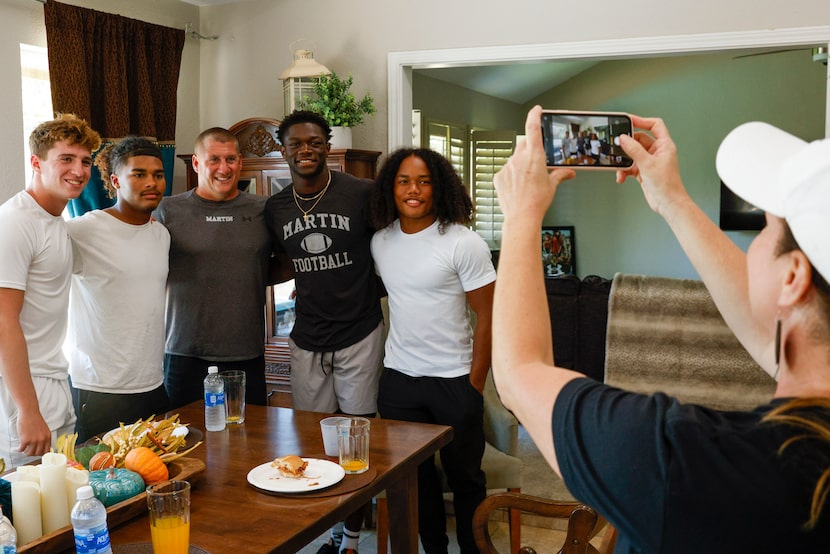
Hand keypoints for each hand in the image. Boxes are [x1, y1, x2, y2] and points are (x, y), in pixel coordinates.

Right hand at [17, 410, 51, 456]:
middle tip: (28, 451)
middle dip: (32, 453)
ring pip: (29, 453)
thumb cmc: (35, 420)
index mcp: (48, 437)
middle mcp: (42, 439)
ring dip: (25, 452)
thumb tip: (42, 447)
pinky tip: (17, 448)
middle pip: (38, 453)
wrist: (29, 412)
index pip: (46, 451)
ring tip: (23, 449)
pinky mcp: (25, 440)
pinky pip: (21, 449)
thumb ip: (44, 438)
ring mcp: (34, 440)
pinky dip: (19, 450)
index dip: (40, 453)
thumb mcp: (44, 429)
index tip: (36, 453)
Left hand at [495, 106, 574, 222]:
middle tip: (535, 162)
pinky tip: (517, 187)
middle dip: (530, 149)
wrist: (521, 217)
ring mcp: (507, 167)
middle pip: (524, 144)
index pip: (533, 128)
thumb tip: (568, 172)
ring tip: (526, 181)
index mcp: (535, 156)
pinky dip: (511, 175)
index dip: (534, 116)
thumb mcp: (552, 186)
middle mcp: (519, 159)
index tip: (536, 110)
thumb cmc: (537, 202)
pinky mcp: (499, 176)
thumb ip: (560, 174)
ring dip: (520, 165)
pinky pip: (506, 170)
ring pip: (514, 159)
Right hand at [615, 115, 685, 216]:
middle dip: (628, 145)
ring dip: (624, 161)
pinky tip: (622, 177)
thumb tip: (623, 138)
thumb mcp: (647, 164)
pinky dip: (624, 171)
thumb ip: (634, 150)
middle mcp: (658, 152)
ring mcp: (650, 161)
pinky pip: (630, 166)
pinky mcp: (644, 171)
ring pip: (632, 154)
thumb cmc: (667, 185)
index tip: (628, 120)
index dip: (642, 121)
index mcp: (664, 145)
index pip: (655, 125)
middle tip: (617, 145)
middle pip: (639, 140)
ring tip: (620, 167)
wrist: (667, 203)